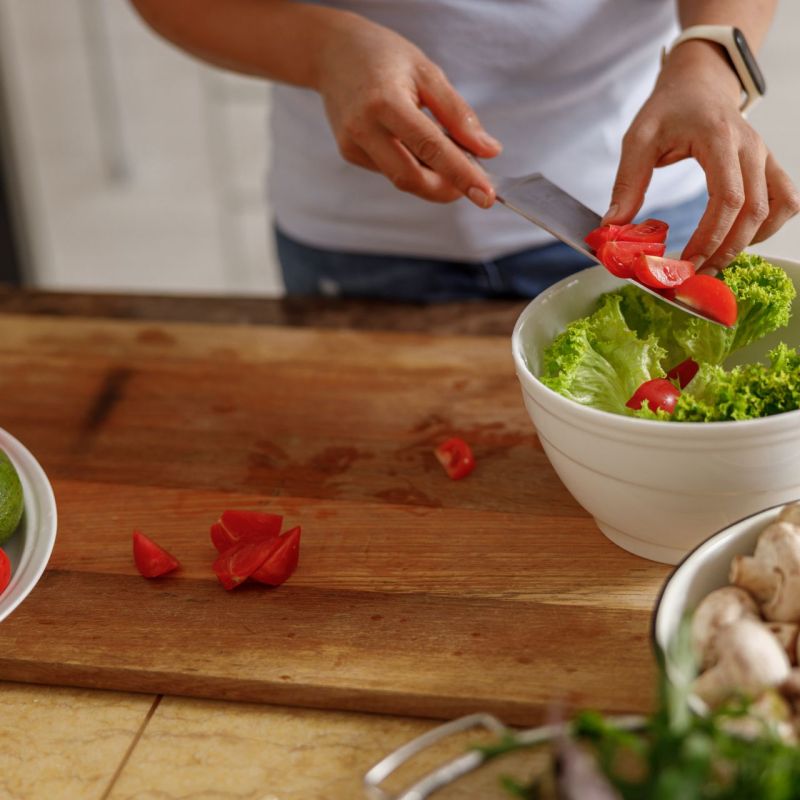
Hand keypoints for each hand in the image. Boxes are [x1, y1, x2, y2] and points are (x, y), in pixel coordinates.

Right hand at [314, 15, 500, 206]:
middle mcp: (364, 129)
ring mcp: (353, 145)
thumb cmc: (384, 57)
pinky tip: (415, 146)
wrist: (332, 52)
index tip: (486, 196)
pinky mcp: (350, 154)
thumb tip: (488, 151)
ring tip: (448, 155)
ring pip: (401, 178)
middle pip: (411, 178)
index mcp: (386, 103)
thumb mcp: (428, 73)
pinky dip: (412, 166)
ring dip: (432, 177)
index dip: (461, 175)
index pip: (431, 148)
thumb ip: (458, 115)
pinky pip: (390, 170)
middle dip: (446, 189)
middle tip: (473, 184)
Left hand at [603, 40, 799, 269]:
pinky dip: (768, 227)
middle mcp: (751, 148)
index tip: (686, 263)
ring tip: (714, 262)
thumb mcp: (639, 139)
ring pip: (777, 208)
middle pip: (754, 211)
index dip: (710, 237)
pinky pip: (785, 201)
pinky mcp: (769, 166)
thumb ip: (628, 182)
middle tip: (695, 274)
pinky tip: (737, 240)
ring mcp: (765, 156)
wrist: (699, 83)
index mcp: (720, 139)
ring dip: (749, 242)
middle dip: (725, 249)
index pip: (728, 198)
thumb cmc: (669, 108)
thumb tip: (612, 227)